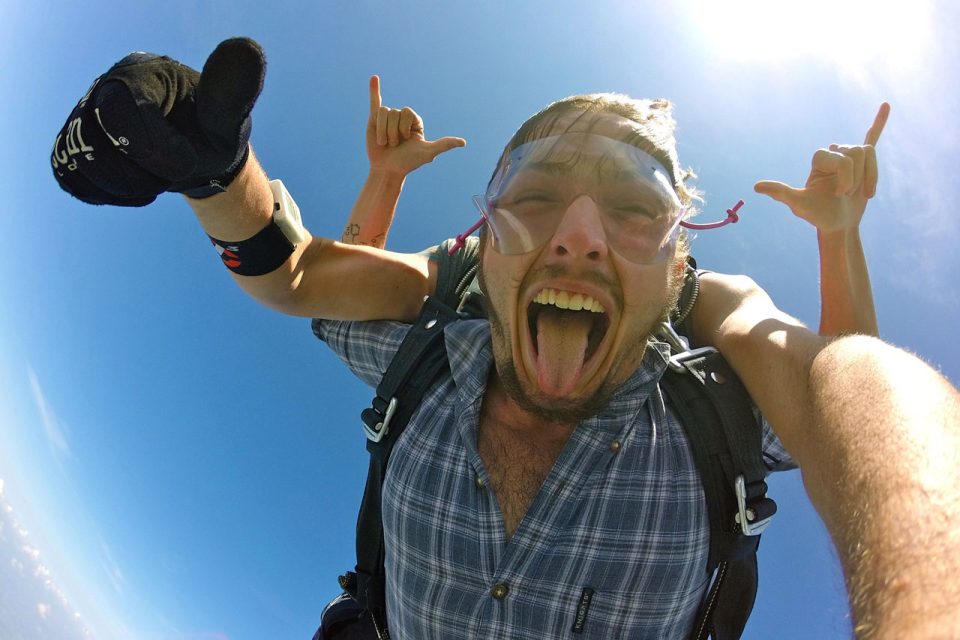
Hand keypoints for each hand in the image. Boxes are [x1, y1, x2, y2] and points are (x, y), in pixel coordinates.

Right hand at [51, 38, 265, 205]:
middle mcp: (105, 89)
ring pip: (82, 161)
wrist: (198, 157)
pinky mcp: (76, 146)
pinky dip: (110, 193)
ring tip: (159, 179)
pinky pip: (75, 178)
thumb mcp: (229, 117)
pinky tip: (140, 187)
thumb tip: (248, 49)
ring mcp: (86, 117)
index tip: (186, 163)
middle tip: (175, 172)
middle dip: (141, 170)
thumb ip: (232, 91)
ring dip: (128, 185)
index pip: (123, 107)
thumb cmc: (213, 133)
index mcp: (143, 73)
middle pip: (96, 136)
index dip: (154, 146)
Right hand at [366, 75, 464, 176]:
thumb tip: (463, 142)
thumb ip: (444, 144)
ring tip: (385, 143)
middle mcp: (402, 118)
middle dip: (393, 131)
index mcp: (415, 122)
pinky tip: (374, 78)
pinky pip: (374, 102)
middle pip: (395, 112)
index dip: (404, 126)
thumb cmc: (408, 162)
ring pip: (383, 113)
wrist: (388, 170)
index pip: (407, 112)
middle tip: (394, 145)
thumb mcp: (427, 152)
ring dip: (383, 131)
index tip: (406, 140)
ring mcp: (388, 119)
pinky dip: (373, 89)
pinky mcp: (374, 120)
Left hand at [754, 103, 889, 232]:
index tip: (839, 195)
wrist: (838, 225)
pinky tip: (886, 106)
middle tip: (845, 196)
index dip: (846, 177)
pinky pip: (872, 138)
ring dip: (869, 176)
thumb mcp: (800, 204)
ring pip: (870, 153)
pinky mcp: (864, 164)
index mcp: (819, 158)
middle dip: (857, 178)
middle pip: (857, 153)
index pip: (842, 157)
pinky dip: (879, 123)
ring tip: (859, 193)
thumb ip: (781, 193)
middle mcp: (833, 154)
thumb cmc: (818, 215)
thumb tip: (756, 186)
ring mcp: (849, 158)